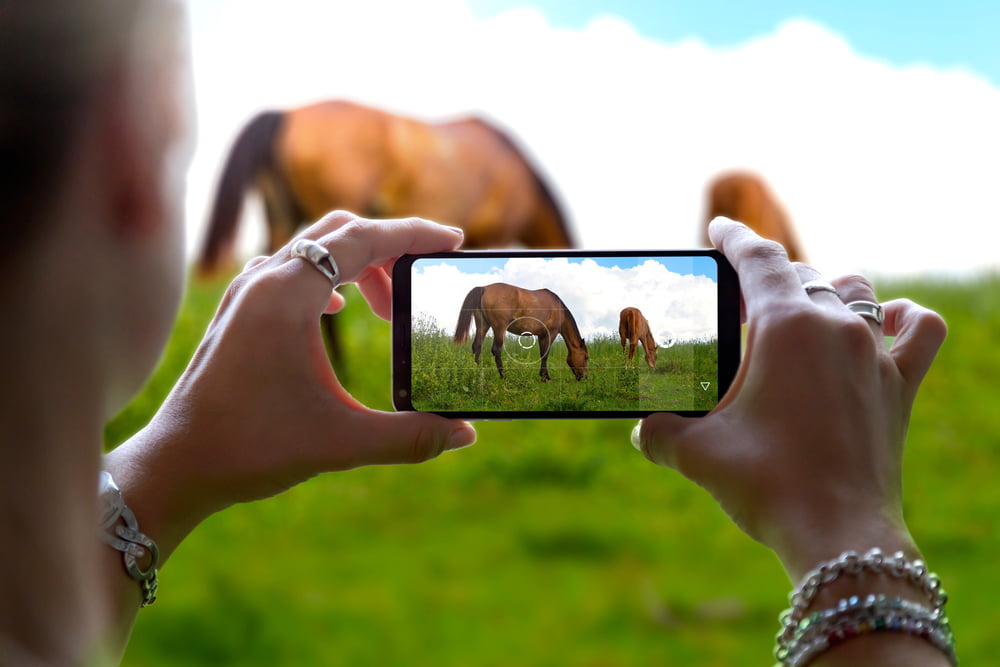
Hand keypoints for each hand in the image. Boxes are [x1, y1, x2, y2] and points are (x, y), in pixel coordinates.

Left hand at [105, 211, 476, 557]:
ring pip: (313, 249)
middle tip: (425, 278)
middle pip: (340, 232)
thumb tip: (465, 434)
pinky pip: (290, 269)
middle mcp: (263, 281)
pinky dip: (327, 276)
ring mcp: (245, 293)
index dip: (414, 235)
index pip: (363, 239)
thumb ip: (409, 437)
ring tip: (389, 310)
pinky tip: (337, 309)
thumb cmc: (250, 448)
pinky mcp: (238, 311)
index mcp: (287, 296)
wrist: (176, 464)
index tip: (453, 241)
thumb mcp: (340, 443)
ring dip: (358, 265)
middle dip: (390, 248)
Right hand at [633, 217, 946, 580]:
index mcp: (785, 327)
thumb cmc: (766, 484)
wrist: (836, 534)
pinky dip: (901, 319)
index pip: (759, 259)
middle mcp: (836, 327)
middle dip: (765, 280)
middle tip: (736, 305)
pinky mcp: (900, 385)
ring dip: (824, 290)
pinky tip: (882, 323)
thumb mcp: (696, 452)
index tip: (718, 230)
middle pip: (801, 275)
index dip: (733, 238)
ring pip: (855, 290)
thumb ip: (658, 431)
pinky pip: (919, 329)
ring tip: (797, 313)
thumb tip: (641, 430)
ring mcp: (874, 353)